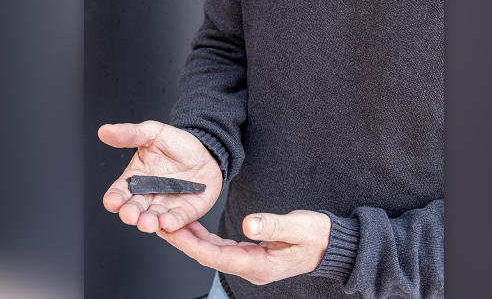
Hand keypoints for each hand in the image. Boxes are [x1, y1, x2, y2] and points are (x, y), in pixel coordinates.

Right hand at [98, 120, 222, 232]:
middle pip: (133, 211)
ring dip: (149, 224)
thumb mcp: (153, 133)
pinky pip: (176, 222)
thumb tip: (104, 131)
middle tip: (131, 215)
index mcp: (135, 180)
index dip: (114, 199)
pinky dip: (172, 225)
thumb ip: (129, 134)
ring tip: (148, 223)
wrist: (206, 150)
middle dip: (130, 215)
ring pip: (153, 220)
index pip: (118, 193)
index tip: (114, 201)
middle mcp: (147, 197)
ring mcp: (165, 207)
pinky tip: (167, 222)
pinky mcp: (184, 213)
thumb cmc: (176, 143)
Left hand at [157, 210, 330, 285]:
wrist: (331, 244)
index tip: (172, 230)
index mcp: (258, 265)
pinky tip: (193, 227)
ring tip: (169, 223)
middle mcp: (250, 267)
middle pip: (207, 256)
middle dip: (182, 241)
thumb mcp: (298, 226)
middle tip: (159, 224)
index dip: (190, 243)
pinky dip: (204, 237)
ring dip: (190, 239)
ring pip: (211, 252)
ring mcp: (250, 262)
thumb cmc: (318, 235)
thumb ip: (272, 225)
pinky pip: (221, 248)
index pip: (215, 256)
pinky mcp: (251, 254)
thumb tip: (248, 224)